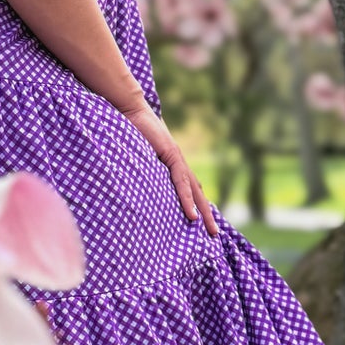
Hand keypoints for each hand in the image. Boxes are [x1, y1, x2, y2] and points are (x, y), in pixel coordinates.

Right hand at [122, 103, 219, 233]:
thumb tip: (134, 185)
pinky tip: (191, 215)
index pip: (190, 188)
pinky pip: (181, 182)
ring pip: (194, 191)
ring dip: (203, 212)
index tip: (202, 223)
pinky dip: (187, 200)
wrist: (130, 109)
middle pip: (198, 193)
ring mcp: (177, 159)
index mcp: (172, 163)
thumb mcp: (138, 155)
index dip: (197, 204)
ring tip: (210, 230)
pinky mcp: (172, 155)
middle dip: (207, 215)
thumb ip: (142, 168)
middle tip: (215, 235)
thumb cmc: (130, 129)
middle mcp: (179, 162)